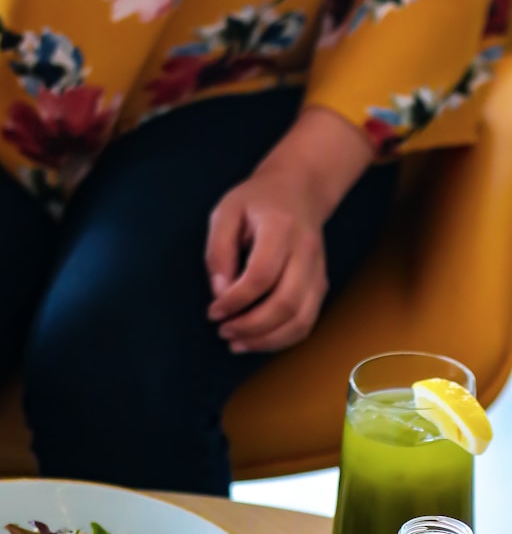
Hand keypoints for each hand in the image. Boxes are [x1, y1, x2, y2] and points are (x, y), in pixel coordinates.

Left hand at [205, 166, 327, 352]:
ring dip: (266, 341)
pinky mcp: (320, 286)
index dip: (235, 301)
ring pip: (300, 320)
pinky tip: (257, 340)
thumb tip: (220, 293)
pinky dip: (281, 340)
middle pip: (285, 303)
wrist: (299, 190)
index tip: (214, 311)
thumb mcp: (226, 212)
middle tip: (223, 330)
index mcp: (281, 228)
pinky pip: (306, 323)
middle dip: (250, 326)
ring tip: (237, 343)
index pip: (261, 276)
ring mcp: (318, 271)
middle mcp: (306, 252)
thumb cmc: (257, 201)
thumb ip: (218, 251)